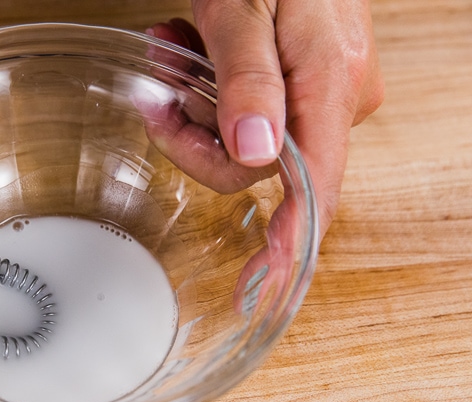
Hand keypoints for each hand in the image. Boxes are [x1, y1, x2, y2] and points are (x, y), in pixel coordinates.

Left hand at [150, 0, 384, 240]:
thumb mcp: (244, 7)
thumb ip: (249, 78)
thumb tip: (254, 153)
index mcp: (329, 87)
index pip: (312, 192)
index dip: (282, 246)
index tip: (254, 283)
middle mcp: (336, 99)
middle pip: (249, 162)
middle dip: (192, 131)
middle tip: (157, 89)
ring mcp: (323, 92)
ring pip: (241, 135)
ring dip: (195, 99)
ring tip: (172, 48)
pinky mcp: (308, 82)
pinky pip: (253, 110)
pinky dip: (213, 86)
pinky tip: (190, 48)